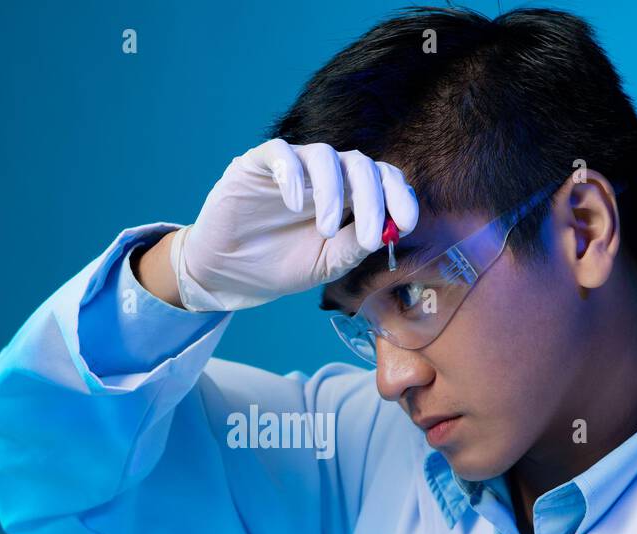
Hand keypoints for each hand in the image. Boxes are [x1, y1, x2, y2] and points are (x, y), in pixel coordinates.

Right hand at [164, 138, 418, 311]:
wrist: (229, 276)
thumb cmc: (281, 267)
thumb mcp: (327, 264)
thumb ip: (354, 246)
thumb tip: (388, 231)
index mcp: (347, 197)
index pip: (382, 180)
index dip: (399, 196)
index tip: (407, 224)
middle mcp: (324, 176)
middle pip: (361, 165)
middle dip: (373, 199)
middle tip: (371, 237)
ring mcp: (291, 167)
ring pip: (325, 156)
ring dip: (333, 192)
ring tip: (327, 231)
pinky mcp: (256, 165)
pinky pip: (280, 153)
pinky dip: (292, 174)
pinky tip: (296, 205)